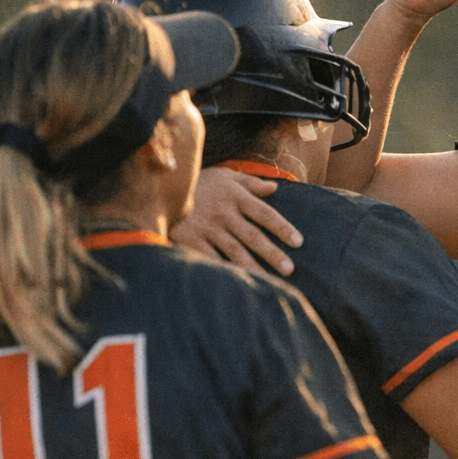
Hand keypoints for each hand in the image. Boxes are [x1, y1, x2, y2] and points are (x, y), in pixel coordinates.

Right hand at [173, 166, 301, 274]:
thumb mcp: (224, 176)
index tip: (298, 242)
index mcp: (234, 195)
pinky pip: (209, 257)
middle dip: (272, 253)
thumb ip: (250, 182)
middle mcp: (223, 212)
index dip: (282, 228)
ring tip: (270, 281)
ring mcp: (206, 227)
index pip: (264, 213)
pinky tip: (237, 282)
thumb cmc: (199, 183)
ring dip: (253, 266)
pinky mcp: (189, 239)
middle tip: (290, 269)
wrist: (159, 186)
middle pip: (252, 236)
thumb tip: (274, 187)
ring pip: (234, 250)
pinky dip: (223, 270)